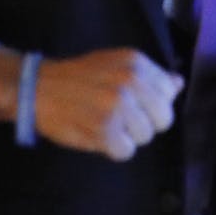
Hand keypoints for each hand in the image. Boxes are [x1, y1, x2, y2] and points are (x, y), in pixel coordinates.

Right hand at [36, 48, 182, 161]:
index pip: (169, 92)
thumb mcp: (117, 64)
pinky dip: (114, 150)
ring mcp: (117, 105)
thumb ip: (150, 75)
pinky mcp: (103, 129)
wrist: (37, 87)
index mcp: (136, 63)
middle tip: (122, 119)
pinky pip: (126, 151)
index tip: (135, 103)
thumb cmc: (80, 78)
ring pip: (145, 137)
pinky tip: (100, 137)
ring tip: (107, 125)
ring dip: (128, 137)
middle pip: (163, 118)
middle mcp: (130, 81)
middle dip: (145, 123)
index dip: (153, 103)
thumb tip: (179, 83)